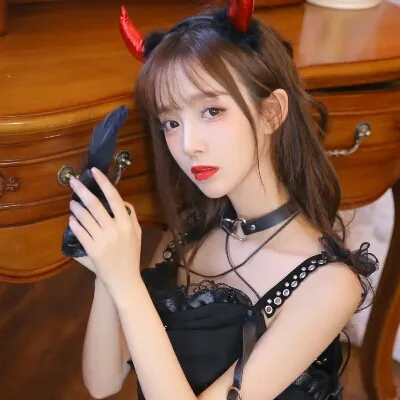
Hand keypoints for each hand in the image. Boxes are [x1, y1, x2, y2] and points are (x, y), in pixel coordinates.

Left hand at [68, 167, 141, 303]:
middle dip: (82, 190)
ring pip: (85, 218)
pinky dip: (74, 224)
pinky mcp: (92, 250)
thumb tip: (122, 201)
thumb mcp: (137, 234)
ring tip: (72, 202)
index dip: (103, 183)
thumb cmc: (131, 256)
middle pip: (96, 205)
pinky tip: (72, 219)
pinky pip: (80, 232)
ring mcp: (103, 240)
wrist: (125, 280)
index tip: (94, 171)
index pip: (115, 198)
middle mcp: (115, 229)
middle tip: (73, 182)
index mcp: (127, 224)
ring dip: (76, 207)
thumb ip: (131, 217)